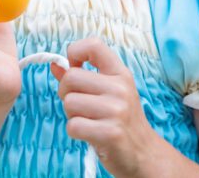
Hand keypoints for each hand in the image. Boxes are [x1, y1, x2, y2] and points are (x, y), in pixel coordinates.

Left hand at [52, 37, 161, 176]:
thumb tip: (54, 65)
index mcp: (120, 73)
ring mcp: (117, 110)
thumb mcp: (107, 92)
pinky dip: (75, 132)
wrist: (144, 154)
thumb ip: (81, 77)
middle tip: (80, 106)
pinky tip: (90, 134)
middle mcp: (120, 88)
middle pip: (71, 77)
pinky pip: (73, 126)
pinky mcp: (110, 133)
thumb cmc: (120, 120)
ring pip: (69, 102)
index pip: (93, 45)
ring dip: (71, 114)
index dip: (74, 52)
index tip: (75, 67)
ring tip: (88, 121)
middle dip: (66, 93)